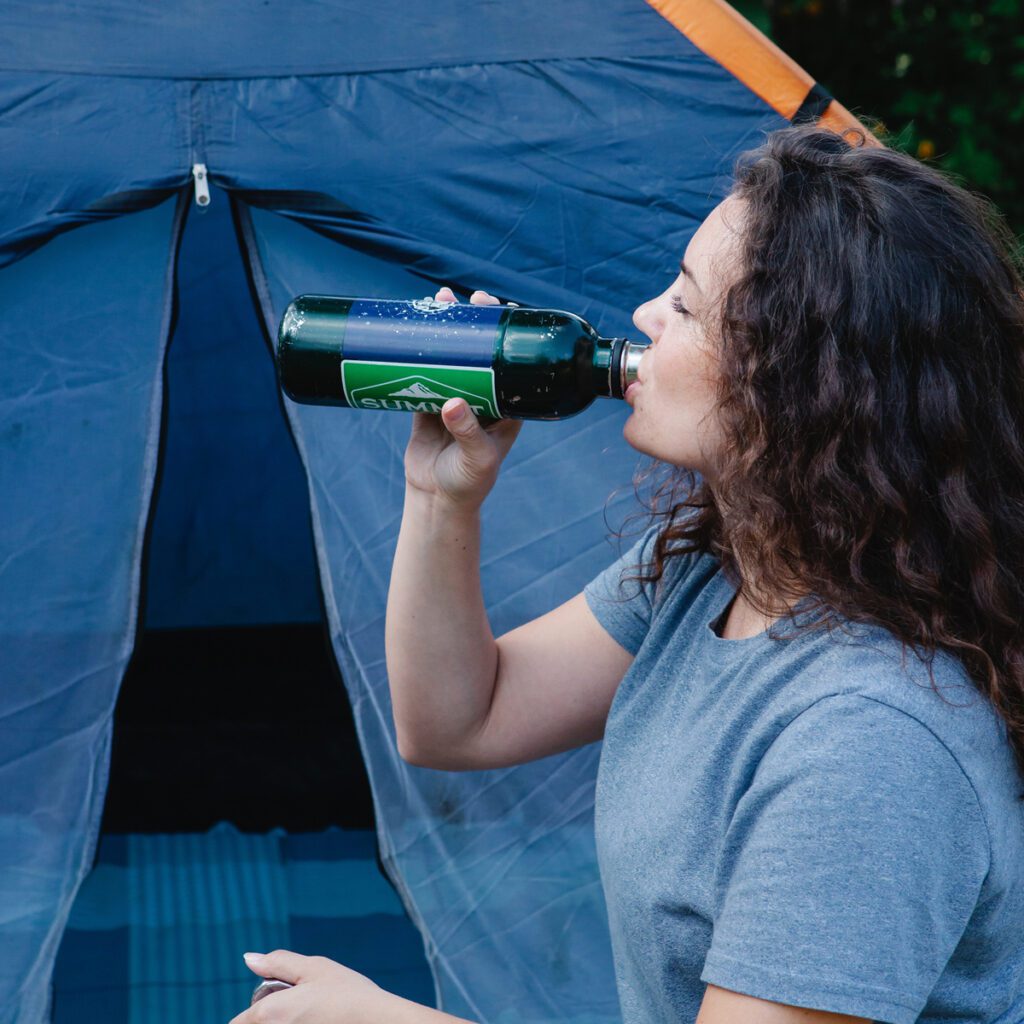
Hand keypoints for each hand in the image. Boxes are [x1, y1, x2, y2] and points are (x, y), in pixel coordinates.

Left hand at [228, 950, 393, 1023]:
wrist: (380, 1023)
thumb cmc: (348, 994)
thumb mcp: (315, 968)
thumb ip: (278, 963)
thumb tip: (248, 958)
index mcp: (268, 1013)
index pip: (236, 1023)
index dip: (249, 1015)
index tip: (278, 1003)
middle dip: (268, 1019)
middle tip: (301, 1009)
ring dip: (286, 1022)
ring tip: (314, 1017)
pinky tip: (322, 1022)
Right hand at [403, 287, 523, 511]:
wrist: (436, 500)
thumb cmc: (468, 484)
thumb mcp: (476, 459)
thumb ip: (467, 432)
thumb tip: (452, 403)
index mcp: (507, 406)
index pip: (510, 361)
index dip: (504, 334)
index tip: (497, 309)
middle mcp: (483, 396)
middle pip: (480, 351)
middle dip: (474, 322)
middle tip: (467, 299)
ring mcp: (454, 397)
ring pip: (452, 356)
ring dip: (445, 330)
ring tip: (438, 301)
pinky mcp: (427, 403)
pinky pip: (424, 370)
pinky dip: (418, 350)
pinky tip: (413, 328)